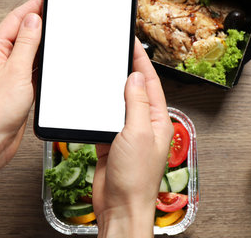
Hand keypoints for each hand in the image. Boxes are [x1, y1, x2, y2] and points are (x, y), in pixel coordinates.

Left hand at [0, 0, 41, 169]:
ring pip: (27, 49)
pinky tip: (51, 58)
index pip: (16, 18)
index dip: (32, 5)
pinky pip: (31, 67)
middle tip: (55, 9)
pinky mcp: (15, 87)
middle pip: (21, 31)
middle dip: (38, 19)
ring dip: (41, 40)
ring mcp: (7, 73)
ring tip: (56, 29)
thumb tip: (33, 19)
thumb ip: (26, 43)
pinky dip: (42, 60)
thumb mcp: (16, 71)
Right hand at [93, 39, 172, 237]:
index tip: (133, 43)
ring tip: (105, 68)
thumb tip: (135, 77)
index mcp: (157, 120)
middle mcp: (143, 125)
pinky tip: (93, 98)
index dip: (142, 61)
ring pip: (119, 102)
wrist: (119, 206)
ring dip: (112, 87)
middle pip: (135, 89)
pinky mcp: (110, 141)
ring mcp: (126, 133)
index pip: (150, 83)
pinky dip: (99, 107)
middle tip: (119, 49)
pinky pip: (104, 118)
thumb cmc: (136, 178)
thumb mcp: (138, 133)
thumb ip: (135, 103)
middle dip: (128, 69)